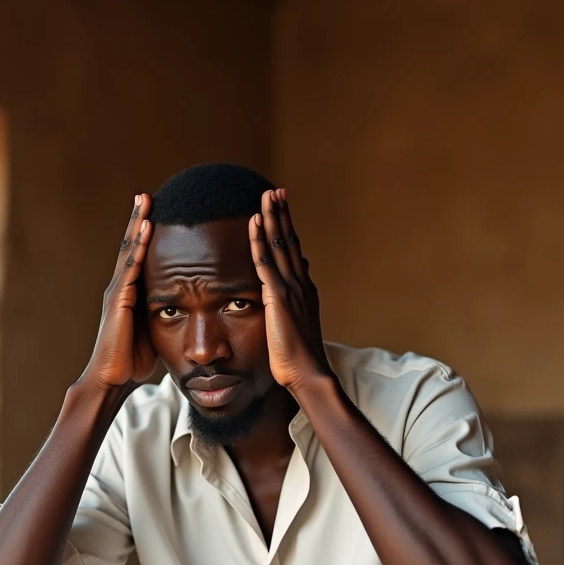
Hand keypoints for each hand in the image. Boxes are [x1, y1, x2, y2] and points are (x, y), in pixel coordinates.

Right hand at [82, 194, 156, 388]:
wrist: (112, 378)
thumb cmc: (132, 360)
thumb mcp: (153, 332)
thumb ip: (162, 316)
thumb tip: (183, 313)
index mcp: (129, 293)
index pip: (138, 257)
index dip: (145, 235)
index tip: (156, 212)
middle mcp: (120, 287)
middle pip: (130, 245)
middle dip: (138, 219)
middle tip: (147, 194)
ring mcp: (118, 291)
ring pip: (128, 250)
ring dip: (137, 223)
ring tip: (145, 199)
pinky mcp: (119, 300)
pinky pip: (131, 267)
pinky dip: (138, 246)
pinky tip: (146, 228)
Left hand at [249, 188, 331, 390]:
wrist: (308, 373)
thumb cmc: (299, 359)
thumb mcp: (297, 326)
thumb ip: (295, 303)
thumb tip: (296, 285)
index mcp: (305, 290)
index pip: (294, 253)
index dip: (288, 229)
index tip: (282, 210)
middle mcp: (301, 284)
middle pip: (289, 241)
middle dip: (283, 214)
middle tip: (276, 191)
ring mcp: (291, 288)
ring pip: (280, 245)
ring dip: (273, 217)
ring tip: (267, 195)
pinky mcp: (278, 296)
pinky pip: (265, 261)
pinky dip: (260, 239)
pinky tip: (255, 221)